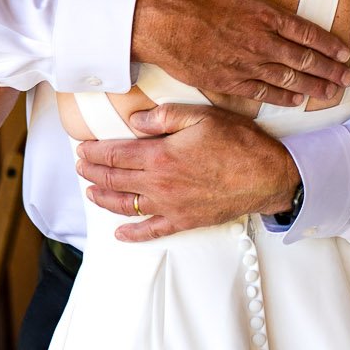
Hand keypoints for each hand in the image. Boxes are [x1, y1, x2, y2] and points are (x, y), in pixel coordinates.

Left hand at [77, 104, 299, 241]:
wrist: (268, 177)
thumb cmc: (240, 144)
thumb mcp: (203, 116)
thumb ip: (166, 116)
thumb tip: (136, 120)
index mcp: (160, 156)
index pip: (115, 154)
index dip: (95, 151)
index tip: (83, 147)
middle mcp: (158, 184)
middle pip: (114, 179)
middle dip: (93, 171)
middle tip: (81, 166)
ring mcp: (169, 206)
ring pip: (124, 205)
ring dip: (103, 198)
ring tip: (91, 191)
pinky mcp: (183, 221)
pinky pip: (151, 231)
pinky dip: (132, 234)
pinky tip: (121, 233)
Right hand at [130, 0, 349, 104]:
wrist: (151, 20)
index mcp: (264, 14)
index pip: (308, 33)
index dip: (330, 46)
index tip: (346, 54)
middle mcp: (259, 42)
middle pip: (304, 60)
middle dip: (330, 71)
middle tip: (348, 80)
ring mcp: (243, 64)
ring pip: (287, 79)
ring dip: (313, 87)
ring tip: (331, 94)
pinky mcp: (224, 81)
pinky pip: (260, 92)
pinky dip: (281, 97)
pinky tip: (295, 100)